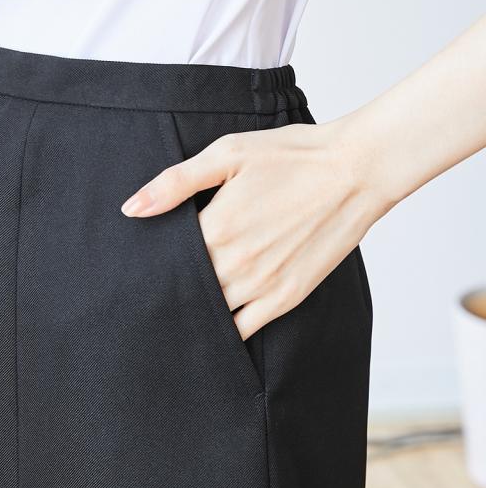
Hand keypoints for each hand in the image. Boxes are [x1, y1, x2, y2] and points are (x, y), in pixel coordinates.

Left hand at [121, 120, 382, 339]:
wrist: (356, 170)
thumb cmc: (292, 157)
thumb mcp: (228, 154)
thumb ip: (175, 183)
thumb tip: (131, 210)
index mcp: (215, 229)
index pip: (167, 262)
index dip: (152, 266)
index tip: (138, 270)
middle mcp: (234, 264)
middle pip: (185, 292)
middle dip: (168, 292)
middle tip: (148, 298)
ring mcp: (261, 286)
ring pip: (211, 315)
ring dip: (193, 314)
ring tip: (176, 313)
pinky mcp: (286, 298)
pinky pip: (244, 330)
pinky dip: (225, 333)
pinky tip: (213, 329)